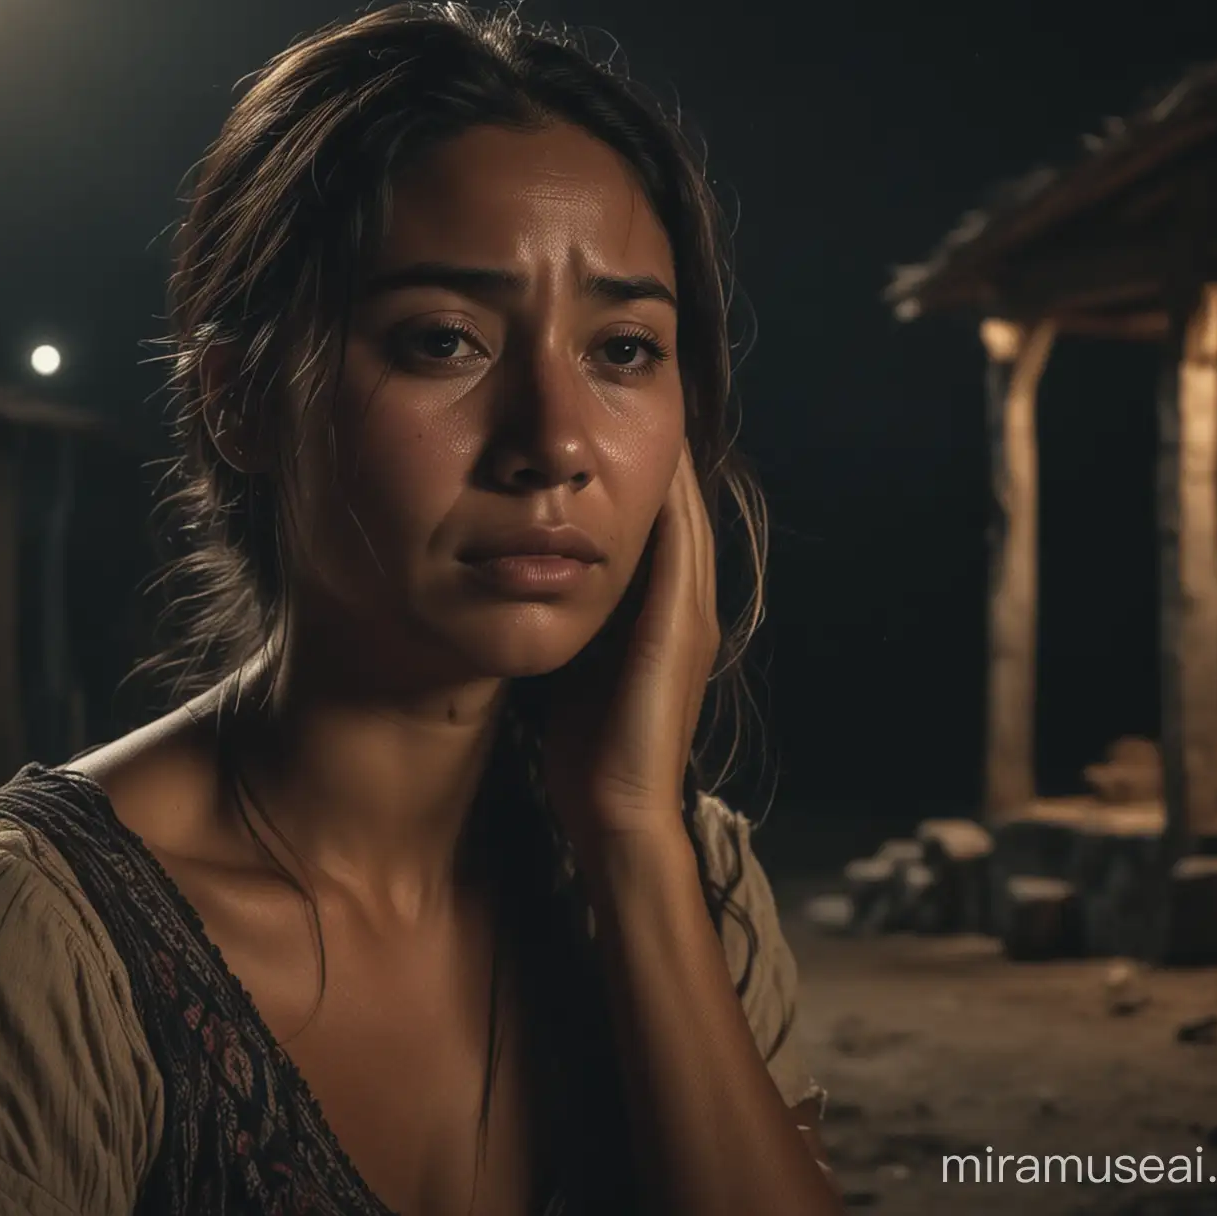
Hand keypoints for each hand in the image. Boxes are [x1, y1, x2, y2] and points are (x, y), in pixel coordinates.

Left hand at [542, 446, 721, 854]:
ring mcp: (690, 620)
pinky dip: (669, 506)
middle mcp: (686, 609)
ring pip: (686, 520)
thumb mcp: (575, 664)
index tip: (598, 429)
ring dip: (667, 467)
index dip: (629, 475)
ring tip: (647, 415)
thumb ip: (568, 619)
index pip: (655, 526)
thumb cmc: (585, 751)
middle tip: (630, 399)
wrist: (614, 817)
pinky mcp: (679, 634)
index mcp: (660, 617)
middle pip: (677, 511)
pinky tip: (653, 466)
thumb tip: (525, 575)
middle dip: (653, 456)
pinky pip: (679, 551)